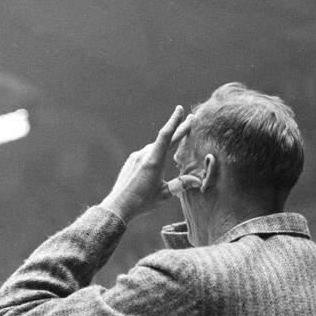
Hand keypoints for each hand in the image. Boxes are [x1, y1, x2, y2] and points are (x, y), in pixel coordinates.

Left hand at [101, 106, 200, 222]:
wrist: (117, 206)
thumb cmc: (142, 202)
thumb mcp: (164, 194)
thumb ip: (181, 184)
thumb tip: (198, 181)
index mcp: (154, 161)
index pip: (166, 136)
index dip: (175, 121)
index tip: (180, 109)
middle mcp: (144, 155)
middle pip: (164, 139)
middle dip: (178, 129)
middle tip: (190, 119)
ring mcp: (136, 157)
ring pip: (156, 147)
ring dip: (167, 144)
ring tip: (179, 141)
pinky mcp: (131, 161)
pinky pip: (147, 153)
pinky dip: (157, 152)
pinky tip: (160, 160)